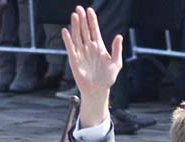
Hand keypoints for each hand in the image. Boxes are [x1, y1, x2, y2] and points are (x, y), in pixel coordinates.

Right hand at [60, 6, 122, 126]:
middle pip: (84, 30)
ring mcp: (81, 52)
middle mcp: (89, 47)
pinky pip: (70, 47)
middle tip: (79, 8)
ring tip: (74, 15)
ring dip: (75, 25)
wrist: (98, 90)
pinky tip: (66, 30)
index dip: (92, 21)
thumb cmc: (108, 78)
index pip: (94, 30)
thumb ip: (117, 50)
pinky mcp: (74, 59)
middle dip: (82, 19)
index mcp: (99, 47)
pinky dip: (67, 39)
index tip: (90, 10)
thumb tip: (119, 36)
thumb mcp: (116, 63)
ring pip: (77, 36)